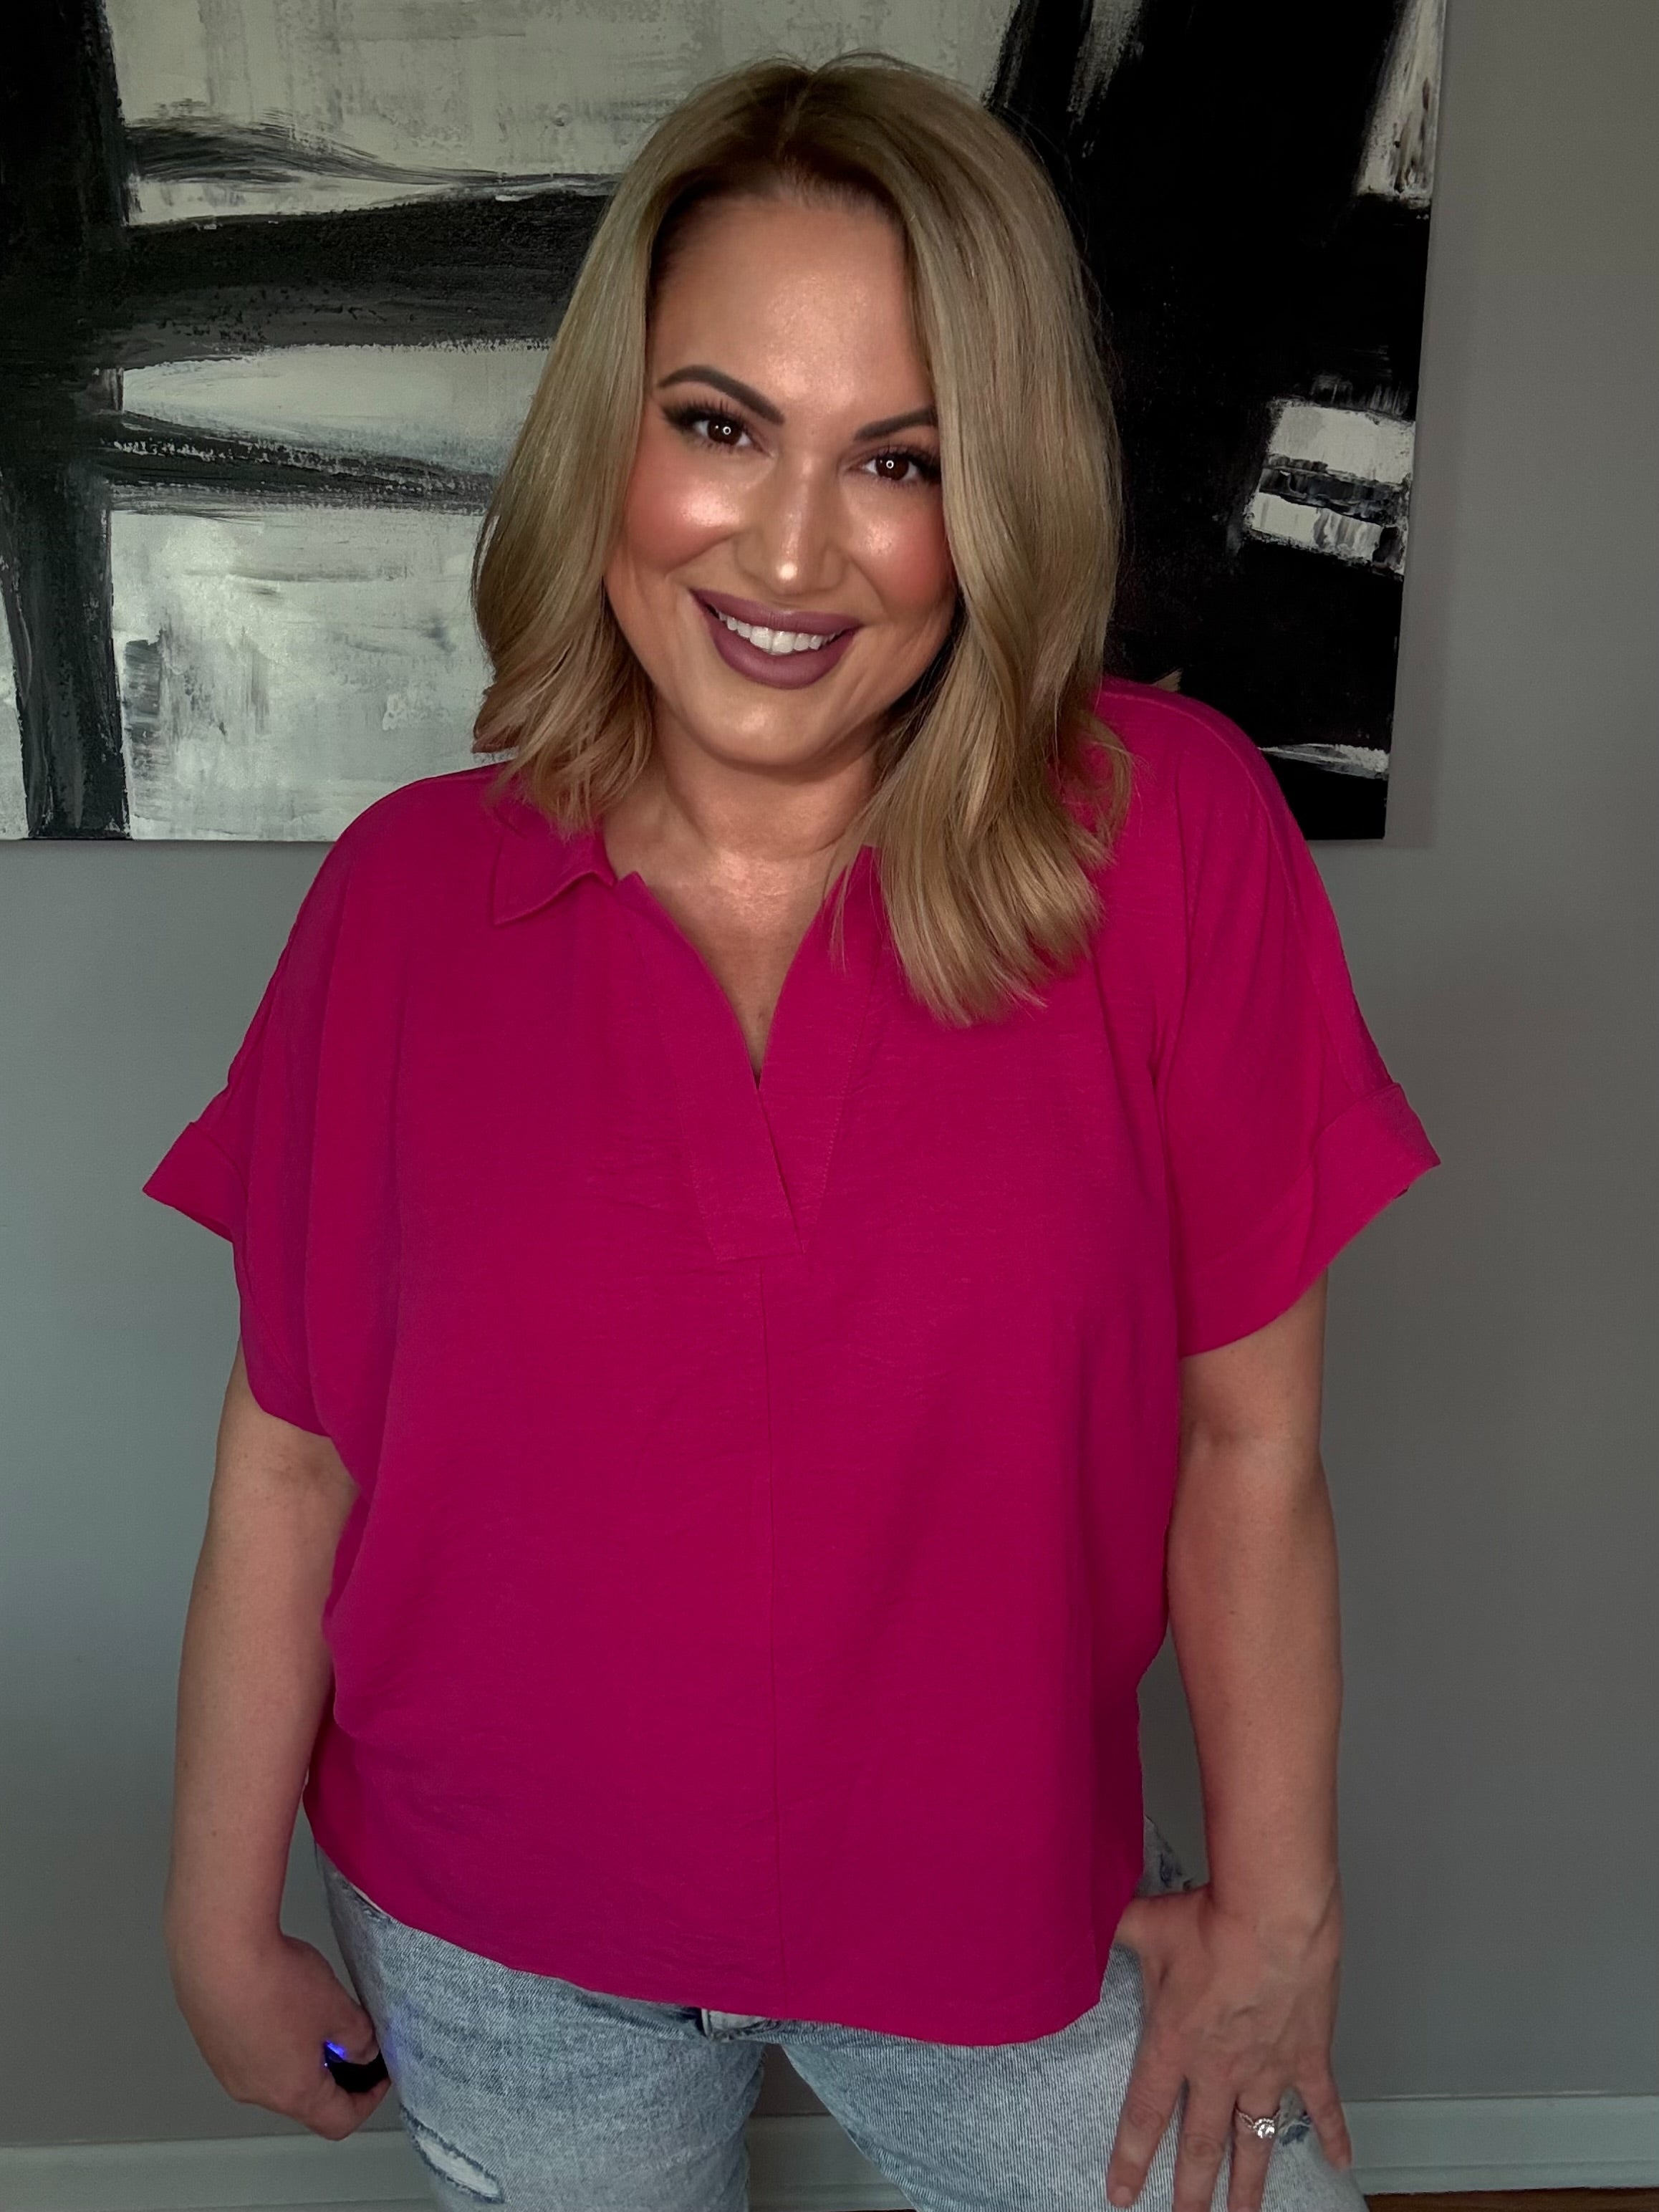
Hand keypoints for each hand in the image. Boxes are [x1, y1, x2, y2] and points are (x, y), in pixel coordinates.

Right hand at [167, 1919, 390, 2139]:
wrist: (218, 1951)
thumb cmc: (274, 1982)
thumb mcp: (337, 2008)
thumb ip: (358, 2038)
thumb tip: (362, 2051)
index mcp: (293, 2092)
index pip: (338, 2120)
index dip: (367, 2100)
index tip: (378, 2077)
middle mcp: (255, 2091)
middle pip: (304, 2098)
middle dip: (332, 2071)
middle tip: (347, 2037)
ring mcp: (228, 2069)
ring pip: (275, 2073)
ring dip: (299, 2052)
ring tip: (311, 2010)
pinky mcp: (211, 2043)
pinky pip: (248, 2051)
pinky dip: (270, 2036)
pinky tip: (277, 1999)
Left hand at [1105, 1884, 1352, 2211]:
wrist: (1275, 1915)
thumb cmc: (1210, 1921)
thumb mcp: (1144, 1924)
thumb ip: (1111, 1930)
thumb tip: (1078, 1921)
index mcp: (1174, 2043)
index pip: (1144, 2113)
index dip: (1131, 2157)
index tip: (1121, 2195)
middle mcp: (1219, 2069)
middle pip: (1200, 2142)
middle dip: (1191, 2189)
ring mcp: (1267, 2068)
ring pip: (1255, 2139)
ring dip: (1249, 2184)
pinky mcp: (1308, 2056)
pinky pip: (1323, 2104)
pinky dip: (1334, 2133)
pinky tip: (1340, 2162)